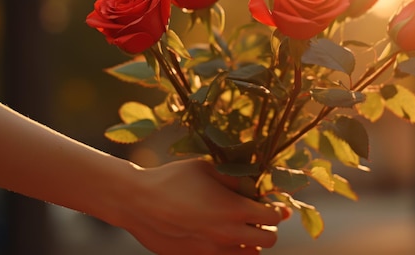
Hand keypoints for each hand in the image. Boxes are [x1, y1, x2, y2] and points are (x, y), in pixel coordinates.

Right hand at [115, 159, 290, 254]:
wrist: (137, 202)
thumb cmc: (172, 179)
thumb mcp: (207, 168)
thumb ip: (235, 178)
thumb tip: (253, 185)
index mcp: (235, 210)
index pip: (273, 217)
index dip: (277, 210)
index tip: (273, 204)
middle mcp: (228, 235)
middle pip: (268, 241)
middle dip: (267, 227)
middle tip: (256, 216)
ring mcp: (213, 252)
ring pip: (249, 254)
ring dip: (249, 241)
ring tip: (237, 226)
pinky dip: (230, 250)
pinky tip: (218, 235)